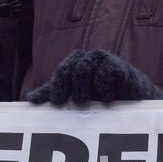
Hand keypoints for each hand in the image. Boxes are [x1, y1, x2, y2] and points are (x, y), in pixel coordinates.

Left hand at [26, 49, 162, 103]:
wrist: (134, 101)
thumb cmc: (101, 96)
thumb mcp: (75, 96)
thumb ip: (54, 94)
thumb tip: (29, 100)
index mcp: (75, 64)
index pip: (62, 72)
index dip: (58, 86)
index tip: (57, 102)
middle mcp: (89, 59)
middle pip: (73, 68)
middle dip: (72, 86)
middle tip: (77, 102)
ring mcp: (105, 61)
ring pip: (87, 67)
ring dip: (86, 86)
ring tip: (90, 102)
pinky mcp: (122, 68)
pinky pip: (108, 72)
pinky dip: (105, 87)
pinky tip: (107, 100)